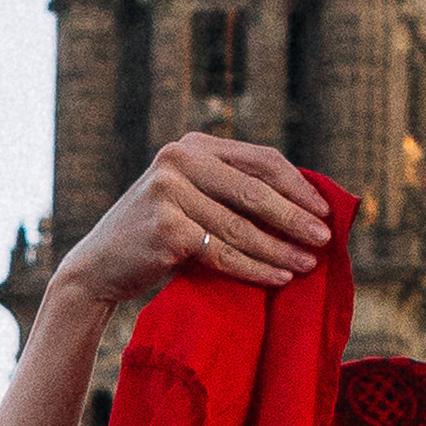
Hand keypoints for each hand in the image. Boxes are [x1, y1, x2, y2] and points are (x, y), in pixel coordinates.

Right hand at [51, 133, 333, 311]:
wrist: (100, 265)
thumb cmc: (158, 235)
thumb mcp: (191, 198)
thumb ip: (230, 190)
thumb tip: (305, 205)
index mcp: (193, 147)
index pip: (260, 160)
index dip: (298, 186)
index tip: (325, 210)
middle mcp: (179, 160)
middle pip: (255, 191)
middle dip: (295, 217)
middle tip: (326, 239)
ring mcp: (169, 192)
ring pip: (241, 228)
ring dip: (280, 250)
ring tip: (309, 265)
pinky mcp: (165, 228)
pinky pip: (223, 253)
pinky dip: (255, 269)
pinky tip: (279, 279)